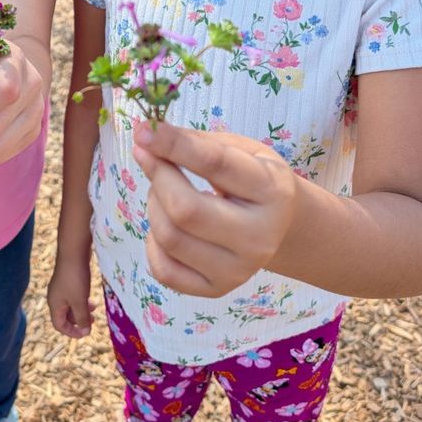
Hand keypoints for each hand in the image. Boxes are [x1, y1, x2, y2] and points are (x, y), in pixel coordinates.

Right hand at [47, 254, 95, 338]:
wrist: (73, 252)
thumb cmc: (75, 278)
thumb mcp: (79, 301)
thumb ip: (82, 318)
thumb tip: (86, 332)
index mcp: (54, 305)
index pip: (59, 325)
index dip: (72, 332)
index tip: (86, 333)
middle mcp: (55, 297)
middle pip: (65, 316)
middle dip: (79, 321)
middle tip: (94, 321)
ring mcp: (61, 288)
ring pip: (71, 305)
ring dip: (82, 310)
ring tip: (94, 308)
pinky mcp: (67, 280)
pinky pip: (73, 296)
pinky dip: (82, 300)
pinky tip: (90, 297)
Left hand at [132, 121, 296, 298]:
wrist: (279, 226)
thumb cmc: (252, 178)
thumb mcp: (239, 149)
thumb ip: (197, 143)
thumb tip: (145, 136)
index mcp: (271, 191)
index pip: (214, 164)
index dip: (173, 145)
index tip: (142, 131)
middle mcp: (259, 237)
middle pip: (185, 210)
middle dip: (158, 177)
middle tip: (152, 158)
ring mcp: (239, 270)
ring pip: (169, 237)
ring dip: (154, 205)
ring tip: (165, 191)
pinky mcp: (217, 290)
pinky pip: (162, 269)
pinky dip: (152, 242)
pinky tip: (167, 224)